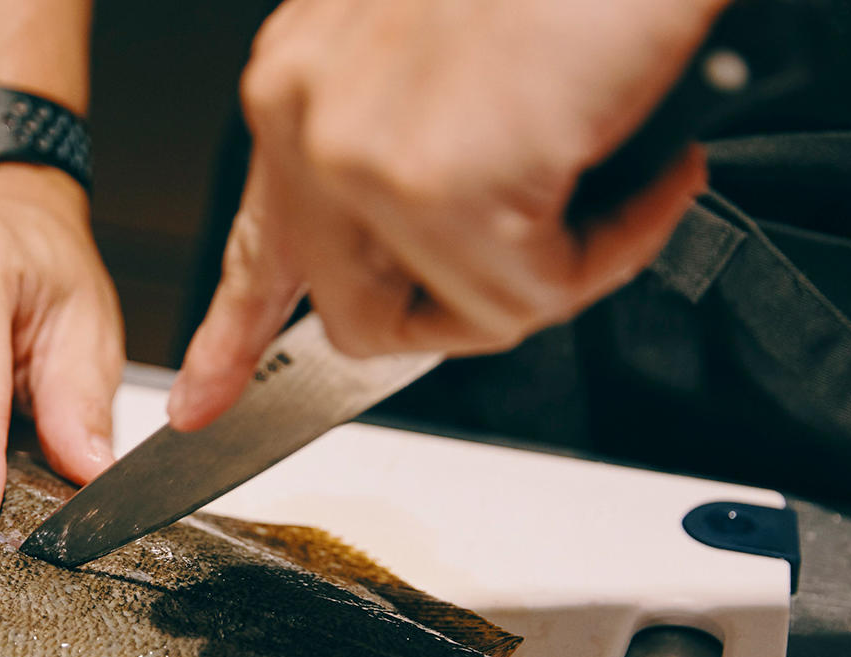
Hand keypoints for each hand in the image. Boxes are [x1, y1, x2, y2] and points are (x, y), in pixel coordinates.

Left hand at [169, 0, 720, 429]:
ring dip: (561, 271)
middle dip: (466, 311)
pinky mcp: (440, 184)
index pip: (253, 245)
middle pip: (358, 316)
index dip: (228, 335)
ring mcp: (363, 154)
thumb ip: (400, 159)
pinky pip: (531, 298)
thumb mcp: (442, 64)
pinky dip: (613, 250)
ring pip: (459, 316)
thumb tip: (424, 256)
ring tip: (613, 177)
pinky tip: (648, 174)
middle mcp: (305, 117)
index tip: (202, 399)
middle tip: (555, 249)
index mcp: (297, 85)